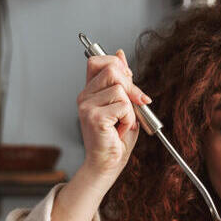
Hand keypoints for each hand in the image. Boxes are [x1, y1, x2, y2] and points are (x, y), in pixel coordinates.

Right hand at [76, 48, 150, 182]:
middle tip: (135, 105)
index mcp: (89, 92)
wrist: (106, 165)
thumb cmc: (115, 140)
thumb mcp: (124, 105)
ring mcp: (87, 106)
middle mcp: (84, 97)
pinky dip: (129, 119)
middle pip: (112, 69)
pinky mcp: (94, 117)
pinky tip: (120, 130)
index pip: (97, 61)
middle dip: (131, 86)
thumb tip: (121, 54)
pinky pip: (123, 106)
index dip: (116, 65)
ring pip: (120, 89)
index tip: (128, 81)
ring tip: (123, 123)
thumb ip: (122, 81)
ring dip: (130, 109)